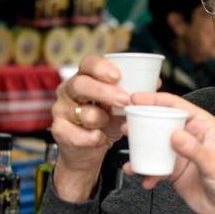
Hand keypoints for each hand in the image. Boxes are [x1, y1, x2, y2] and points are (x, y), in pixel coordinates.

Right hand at [49, 55, 130, 200]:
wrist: (87, 150)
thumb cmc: (105, 122)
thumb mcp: (119, 105)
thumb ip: (133, 92)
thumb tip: (155, 82)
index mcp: (84, 77)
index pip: (87, 63)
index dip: (101, 67)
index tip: (117, 76)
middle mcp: (68, 90)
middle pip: (81, 84)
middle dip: (104, 92)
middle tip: (124, 100)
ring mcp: (61, 110)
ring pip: (83, 112)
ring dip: (101, 120)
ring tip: (107, 124)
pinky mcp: (59, 130)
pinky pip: (79, 135)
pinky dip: (94, 138)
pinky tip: (99, 138)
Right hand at [124, 91, 214, 213]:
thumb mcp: (213, 165)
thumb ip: (194, 150)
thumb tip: (174, 134)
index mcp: (202, 125)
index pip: (176, 106)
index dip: (154, 100)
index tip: (135, 99)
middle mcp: (188, 134)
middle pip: (159, 121)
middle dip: (140, 122)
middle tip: (124, 127)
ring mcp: (178, 151)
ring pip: (153, 143)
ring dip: (139, 147)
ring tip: (128, 155)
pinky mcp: (172, 168)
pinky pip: (153, 165)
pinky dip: (146, 171)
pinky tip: (144, 179)